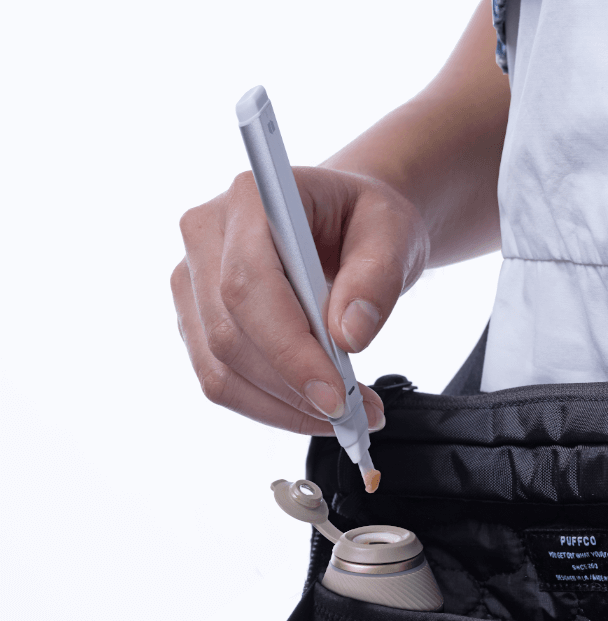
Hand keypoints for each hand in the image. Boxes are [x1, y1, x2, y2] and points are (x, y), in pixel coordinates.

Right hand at [171, 167, 428, 432]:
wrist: (347, 223)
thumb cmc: (365, 221)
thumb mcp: (393, 234)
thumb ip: (377, 278)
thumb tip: (348, 336)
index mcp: (248, 199)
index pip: (247, 284)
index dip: (288, 349)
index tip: (335, 395)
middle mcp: (205, 236)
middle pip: (229, 334)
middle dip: (292, 387)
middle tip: (354, 413)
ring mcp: (194, 283)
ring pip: (220, 369)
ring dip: (283, 407)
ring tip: (345, 414)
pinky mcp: (197, 322)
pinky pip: (223, 382)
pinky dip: (271, 408)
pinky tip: (313, 409)